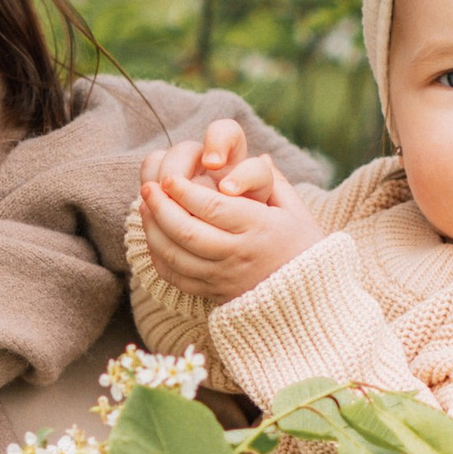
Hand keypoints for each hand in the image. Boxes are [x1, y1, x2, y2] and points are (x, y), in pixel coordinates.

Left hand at [137, 116, 323, 300]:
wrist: (307, 297)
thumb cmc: (302, 246)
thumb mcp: (295, 210)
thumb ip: (273, 182)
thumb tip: (259, 156)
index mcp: (259, 228)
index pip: (214, 208)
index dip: (185, 192)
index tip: (169, 177)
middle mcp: (239, 254)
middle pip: (188, 231)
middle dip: (162, 207)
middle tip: (148, 188)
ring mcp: (223, 277)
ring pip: (176, 255)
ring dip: (153, 230)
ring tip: (144, 206)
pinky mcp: (213, 293)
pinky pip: (176, 277)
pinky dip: (158, 256)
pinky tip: (153, 235)